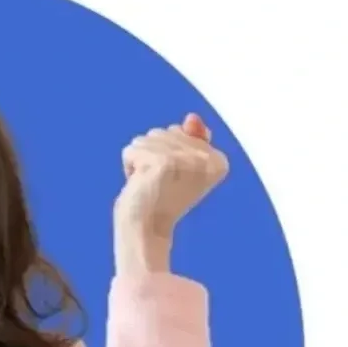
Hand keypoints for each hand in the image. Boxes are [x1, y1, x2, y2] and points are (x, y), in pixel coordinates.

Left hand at [115, 113, 228, 251]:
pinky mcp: (163, 163)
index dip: (168, 154)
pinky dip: (128, 167)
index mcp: (219, 161)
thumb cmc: (161, 199)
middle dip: (153, 154)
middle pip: (165, 131)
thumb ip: (190, 138)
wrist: (147, 229)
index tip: (173, 180)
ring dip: (140, 160)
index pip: (183, 132)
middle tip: (159, 183)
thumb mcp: (180, 166)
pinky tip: (139, 184)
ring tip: (149, 184)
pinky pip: (131, 150)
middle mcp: (208, 159)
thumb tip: (192, 117)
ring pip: (146, 138)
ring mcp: (186, 160)